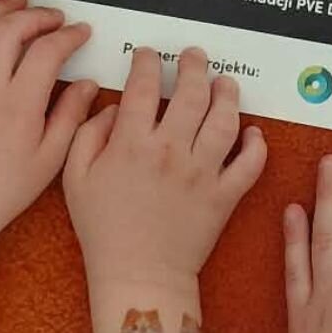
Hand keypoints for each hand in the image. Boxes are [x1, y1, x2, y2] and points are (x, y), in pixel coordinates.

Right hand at [65, 47, 266, 289]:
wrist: (138, 276)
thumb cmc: (103, 230)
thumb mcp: (75, 178)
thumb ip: (88, 134)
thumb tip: (112, 107)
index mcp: (132, 145)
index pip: (143, 85)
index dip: (146, 61)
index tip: (147, 56)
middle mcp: (171, 152)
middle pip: (191, 92)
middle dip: (194, 65)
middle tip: (193, 56)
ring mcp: (202, 173)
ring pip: (225, 120)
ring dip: (228, 94)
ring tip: (224, 83)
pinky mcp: (224, 195)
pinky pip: (250, 164)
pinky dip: (256, 145)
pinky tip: (251, 132)